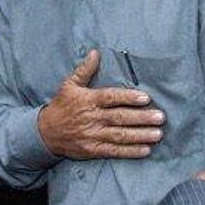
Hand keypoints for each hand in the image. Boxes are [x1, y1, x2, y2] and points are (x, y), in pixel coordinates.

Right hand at [37, 50, 163, 159]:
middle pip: (119, 118)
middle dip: (141, 118)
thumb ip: (84, 70)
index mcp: (88, 100)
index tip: (146, 98)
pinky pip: (114, 151)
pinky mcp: (92, 150)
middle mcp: (91, 118)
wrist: (45, 132)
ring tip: (158, 134)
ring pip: (120, 136)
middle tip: (160, 117)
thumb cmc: (61, 106)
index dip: (128, 98)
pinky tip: (145, 150)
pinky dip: (130, 152)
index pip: (111, 98)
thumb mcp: (69, 85)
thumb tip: (95, 52)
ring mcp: (92, 135)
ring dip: (140, 135)